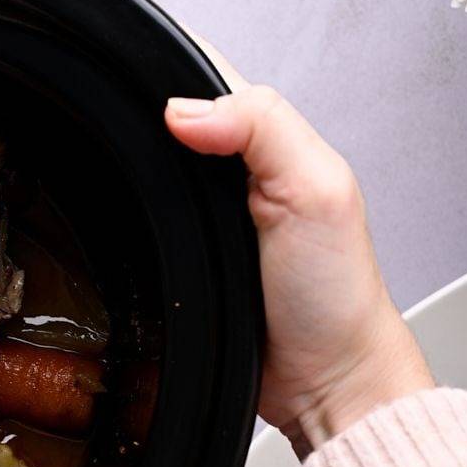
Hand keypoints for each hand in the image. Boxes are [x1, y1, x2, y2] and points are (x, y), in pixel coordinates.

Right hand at [164, 67, 433, 454]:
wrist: (321, 381)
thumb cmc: (335, 297)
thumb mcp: (316, 190)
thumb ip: (262, 128)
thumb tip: (182, 110)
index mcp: (273, 143)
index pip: (208, 85)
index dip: (179, 92)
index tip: (163, 123)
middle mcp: (239, 177)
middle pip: (166, 132)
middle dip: (149, 145)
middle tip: (167, 184)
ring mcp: (207, 223)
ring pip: (147, 183)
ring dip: (136, 194)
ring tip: (158, 216)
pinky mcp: (184, 262)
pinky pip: (141, 233)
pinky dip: (131, 235)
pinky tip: (144, 242)